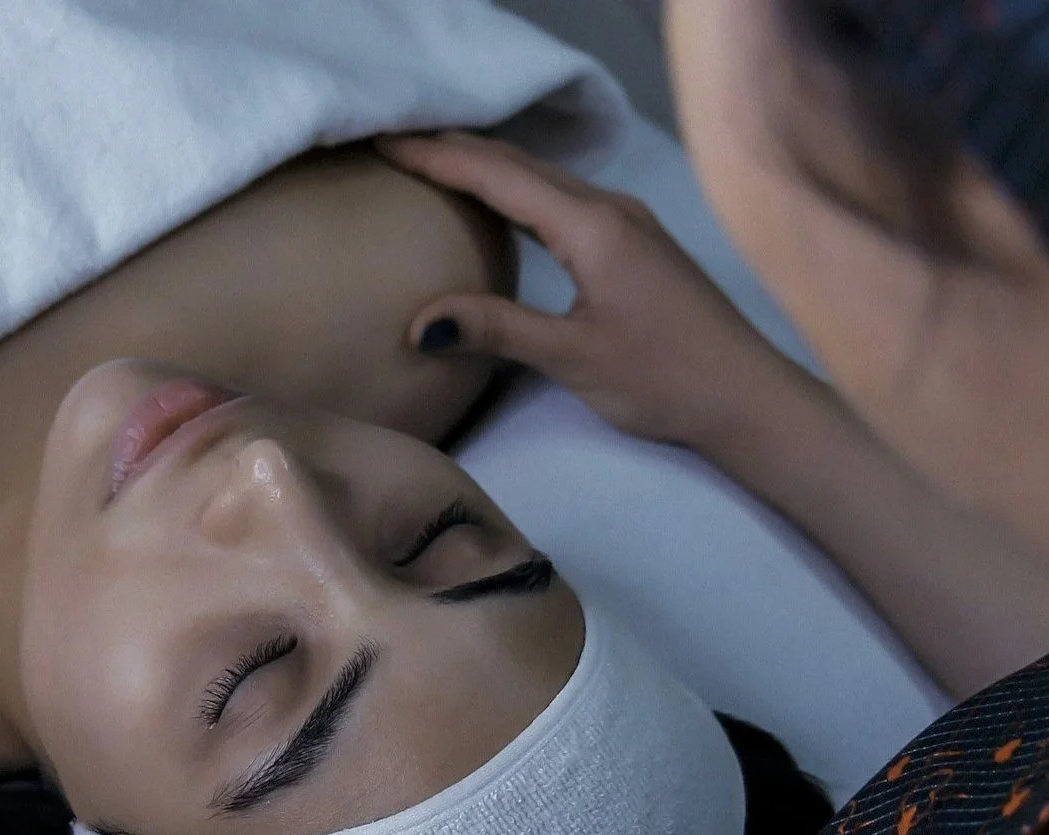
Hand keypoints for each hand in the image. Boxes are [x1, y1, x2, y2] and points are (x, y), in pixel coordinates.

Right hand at [374, 130, 819, 453]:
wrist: (746, 396)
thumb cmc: (664, 378)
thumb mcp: (572, 357)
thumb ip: (496, 328)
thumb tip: (419, 321)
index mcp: (592, 226)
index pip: (500, 177)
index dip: (438, 158)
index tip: (384, 144)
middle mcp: (609, 209)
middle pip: (520, 163)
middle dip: (454, 148)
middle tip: (393, 142)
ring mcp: (625, 222)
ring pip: (542, 176)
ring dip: (484, 164)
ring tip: (429, 162)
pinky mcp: (632, 243)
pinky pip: (559, 197)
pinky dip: (515, 188)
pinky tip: (496, 200)